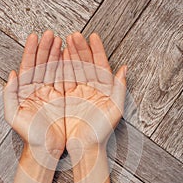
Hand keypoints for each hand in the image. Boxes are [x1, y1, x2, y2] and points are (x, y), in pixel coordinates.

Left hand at [4, 30, 64, 159]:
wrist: (46, 148)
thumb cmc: (29, 134)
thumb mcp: (14, 115)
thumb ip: (9, 94)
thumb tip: (11, 74)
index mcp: (25, 91)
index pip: (28, 66)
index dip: (31, 51)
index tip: (36, 37)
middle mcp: (37, 90)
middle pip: (41, 64)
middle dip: (46, 48)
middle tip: (51, 34)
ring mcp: (50, 93)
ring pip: (54, 69)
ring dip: (57, 54)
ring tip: (62, 40)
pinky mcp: (62, 98)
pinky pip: (65, 79)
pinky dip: (67, 67)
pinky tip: (69, 56)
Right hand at [63, 32, 126, 154]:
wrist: (84, 147)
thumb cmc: (101, 131)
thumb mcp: (114, 110)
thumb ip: (119, 88)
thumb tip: (124, 69)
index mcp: (103, 89)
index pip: (100, 65)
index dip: (97, 50)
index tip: (93, 37)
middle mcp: (90, 88)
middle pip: (85, 64)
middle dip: (80, 48)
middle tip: (74, 35)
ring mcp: (77, 92)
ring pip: (73, 69)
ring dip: (69, 55)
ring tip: (64, 40)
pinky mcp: (65, 98)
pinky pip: (62, 80)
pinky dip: (60, 68)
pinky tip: (58, 57)